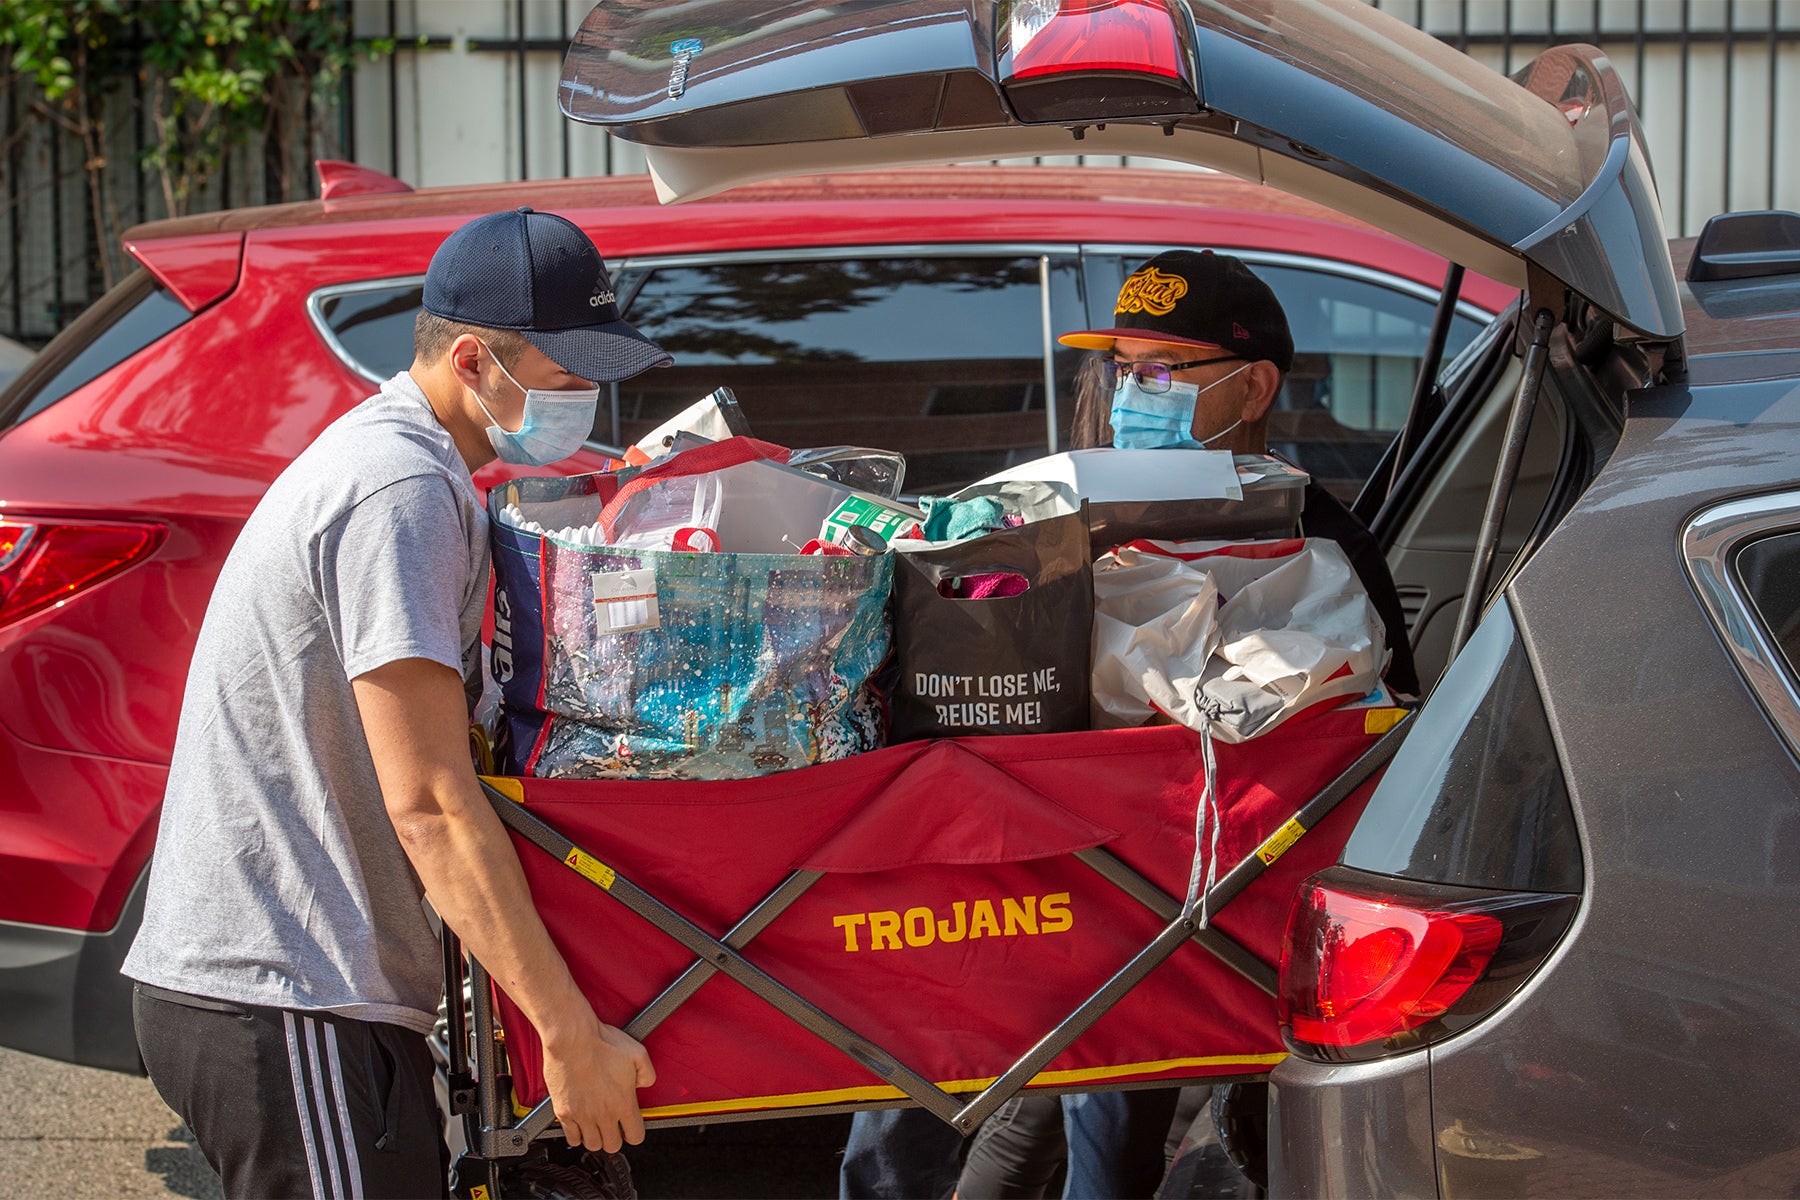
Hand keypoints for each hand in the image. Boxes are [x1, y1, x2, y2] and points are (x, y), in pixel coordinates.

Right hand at [541, 1018, 655, 1153]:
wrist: (571, 1038)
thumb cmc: (601, 1042)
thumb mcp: (638, 1053)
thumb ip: (647, 1074)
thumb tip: (645, 1084)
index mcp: (623, 1103)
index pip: (635, 1136)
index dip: (634, 1132)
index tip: (630, 1126)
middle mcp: (604, 1114)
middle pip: (613, 1146)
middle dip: (615, 1138)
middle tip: (613, 1126)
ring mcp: (582, 1115)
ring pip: (592, 1145)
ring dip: (596, 1138)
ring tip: (596, 1125)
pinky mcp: (564, 1112)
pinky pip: (571, 1138)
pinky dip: (576, 1135)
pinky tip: (580, 1124)